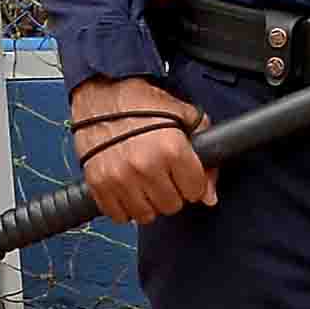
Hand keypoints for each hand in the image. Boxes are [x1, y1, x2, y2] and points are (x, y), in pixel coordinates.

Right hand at [72, 77, 213, 222]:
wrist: (102, 92)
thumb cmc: (142, 103)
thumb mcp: (183, 115)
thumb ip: (206, 155)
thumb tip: (210, 197)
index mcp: (171, 149)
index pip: (195, 191)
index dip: (192, 182)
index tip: (183, 174)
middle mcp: (146, 166)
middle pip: (172, 205)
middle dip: (172, 192)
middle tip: (163, 175)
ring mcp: (120, 177)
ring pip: (147, 215)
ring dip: (149, 202)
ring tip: (144, 182)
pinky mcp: (98, 183)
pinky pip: (119, 216)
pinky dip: (125, 207)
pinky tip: (127, 188)